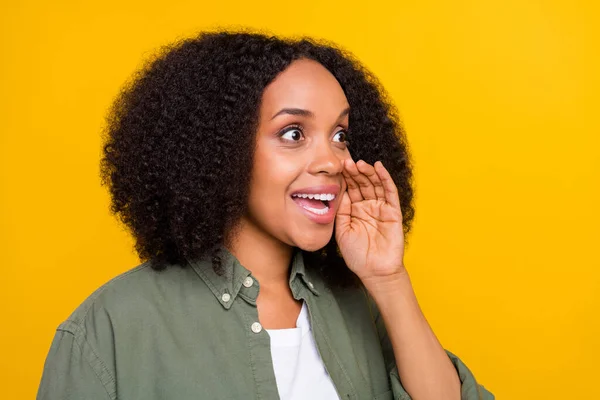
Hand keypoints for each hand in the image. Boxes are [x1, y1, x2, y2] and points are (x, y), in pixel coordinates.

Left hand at [335, 158, 405, 281]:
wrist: (374, 271)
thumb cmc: (357, 255)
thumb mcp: (342, 231)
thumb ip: (341, 211)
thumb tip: (340, 191)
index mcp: (354, 210)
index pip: (350, 189)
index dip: (345, 177)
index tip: (337, 167)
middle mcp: (368, 206)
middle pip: (362, 184)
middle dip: (354, 172)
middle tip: (346, 162)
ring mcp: (381, 208)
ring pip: (375, 185)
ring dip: (368, 172)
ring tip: (359, 163)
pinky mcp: (393, 212)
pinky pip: (390, 192)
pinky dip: (385, 178)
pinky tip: (379, 168)